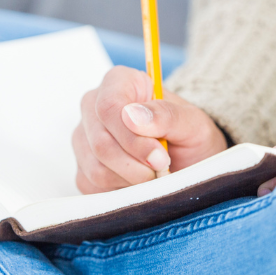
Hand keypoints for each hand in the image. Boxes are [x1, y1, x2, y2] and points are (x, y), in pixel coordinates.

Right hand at [72, 66, 227, 193]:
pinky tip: (140, 182)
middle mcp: (93, 107)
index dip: (132, 138)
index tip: (159, 157)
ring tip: (156, 175)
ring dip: (132, 180)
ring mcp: (84, 139)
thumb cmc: (189, 134)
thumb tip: (132, 116)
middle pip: (100, 143)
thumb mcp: (192, 122)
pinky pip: (94, 187)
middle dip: (137, 165)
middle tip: (164, 170)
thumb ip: (166, 116)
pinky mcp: (83, 169)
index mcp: (119, 82)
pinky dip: (122, 192)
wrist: (189, 158)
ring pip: (96, 169)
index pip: (109, 107)